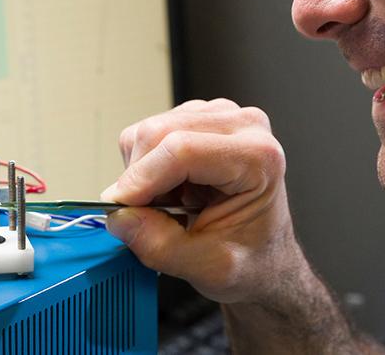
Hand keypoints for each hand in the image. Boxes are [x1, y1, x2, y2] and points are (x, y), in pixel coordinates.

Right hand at [101, 99, 298, 304]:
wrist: (266, 257)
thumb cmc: (253, 259)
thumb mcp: (208, 268)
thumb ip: (159, 245)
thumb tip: (119, 216)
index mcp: (259, 158)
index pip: (181, 150)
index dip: (140, 180)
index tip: (119, 209)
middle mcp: (244, 126)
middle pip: (158, 133)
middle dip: (138, 179)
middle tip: (145, 217)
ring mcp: (222, 117)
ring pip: (148, 132)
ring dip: (143, 174)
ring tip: (172, 205)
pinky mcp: (201, 119)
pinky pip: (150, 135)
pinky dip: (148, 166)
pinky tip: (174, 189)